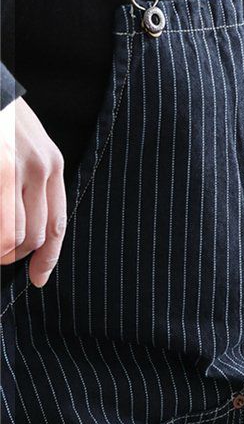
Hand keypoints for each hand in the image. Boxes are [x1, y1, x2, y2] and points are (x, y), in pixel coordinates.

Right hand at [0, 97, 66, 286]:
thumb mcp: (23, 144)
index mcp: (50, 163)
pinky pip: (0, 227)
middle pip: (33, 236)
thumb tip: (23, 232)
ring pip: (12, 237)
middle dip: (10, 254)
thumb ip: (29, 181)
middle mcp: (39, 167)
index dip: (48, 257)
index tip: (38, 279)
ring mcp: (14, 169)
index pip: (57, 223)